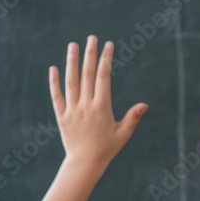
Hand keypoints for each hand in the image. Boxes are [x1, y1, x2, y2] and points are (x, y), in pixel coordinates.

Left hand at [49, 35, 146, 169]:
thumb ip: (133, 117)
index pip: (103, 77)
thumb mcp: (123, 133)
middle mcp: (86, 105)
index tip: (109, 45)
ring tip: (72, 45)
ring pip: (71, 81)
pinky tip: (54, 69)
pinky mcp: (62, 116)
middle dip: (90, 54)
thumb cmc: (107, 148)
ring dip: (72, 62)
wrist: (84, 163)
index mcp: (102, 107)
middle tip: (92, 38)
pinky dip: (55, 82)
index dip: (106, 60)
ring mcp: (72, 110)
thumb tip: (144, 105)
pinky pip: (57, 96)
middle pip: (88, 75)